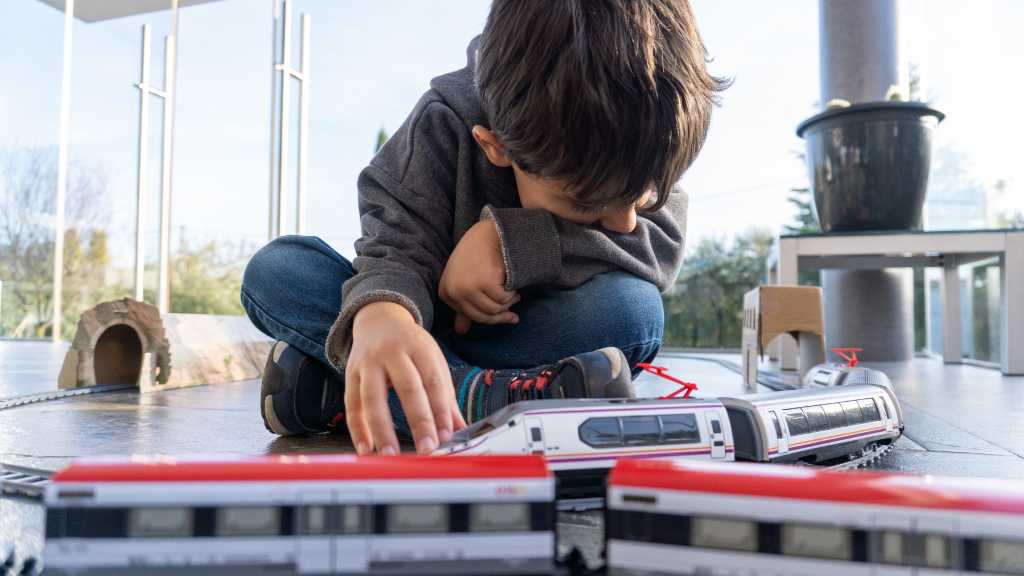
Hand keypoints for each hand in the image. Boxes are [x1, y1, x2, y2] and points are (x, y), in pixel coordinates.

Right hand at [346, 301, 466, 454]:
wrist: (379, 320)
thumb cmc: (411, 346)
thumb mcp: (433, 361)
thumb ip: (445, 396)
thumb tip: (460, 429)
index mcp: (420, 348)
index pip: (434, 381)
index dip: (441, 410)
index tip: (446, 435)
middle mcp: (393, 353)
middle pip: (407, 388)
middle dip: (418, 421)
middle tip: (427, 448)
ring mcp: (368, 363)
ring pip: (373, 398)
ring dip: (381, 429)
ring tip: (391, 454)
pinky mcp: (350, 374)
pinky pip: (351, 404)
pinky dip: (357, 429)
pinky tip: (366, 448)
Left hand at [439, 219, 519, 334]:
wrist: (490, 231)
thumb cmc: (477, 255)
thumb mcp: (464, 279)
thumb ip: (463, 307)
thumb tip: (461, 332)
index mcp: (446, 292)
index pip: (471, 316)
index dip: (490, 316)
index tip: (503, 313)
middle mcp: (454, 291)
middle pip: (483, 316)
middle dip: (501, 314)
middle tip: (514, 306)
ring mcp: (469, 287)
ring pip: (495, 309)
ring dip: (509, 303)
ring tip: (514, 293)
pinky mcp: (485, 282)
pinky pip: (503, 299)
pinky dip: (511, 294)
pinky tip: (513, 285)